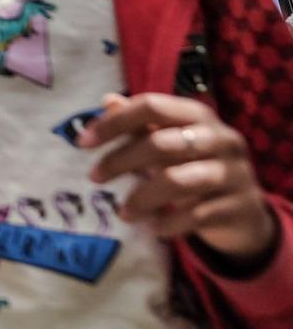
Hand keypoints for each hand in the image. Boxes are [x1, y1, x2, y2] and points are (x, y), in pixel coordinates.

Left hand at [82, 91, 279, 265]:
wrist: (245, 211)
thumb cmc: (196, 167)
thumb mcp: (171, 142)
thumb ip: (141, 124)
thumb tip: (107, 100)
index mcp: (198, 115)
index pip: (151, 106)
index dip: (114, 122)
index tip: (83, 143)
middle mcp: (221, 139)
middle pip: (161, 143)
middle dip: (120, 161)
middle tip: (94, 178)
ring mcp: (234, 173)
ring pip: (178, 181)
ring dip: (142, 198)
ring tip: (122, 213)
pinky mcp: (240, 207)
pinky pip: (197, 215)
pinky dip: (169, 223)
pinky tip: (152, 228)